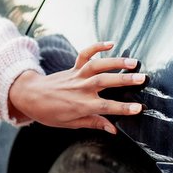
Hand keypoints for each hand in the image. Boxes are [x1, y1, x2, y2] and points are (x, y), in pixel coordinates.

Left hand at [8, 41, 144, 133]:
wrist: (29, 96)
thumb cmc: (49, 113)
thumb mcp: (69, 124)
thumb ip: (92, 123)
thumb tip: (113, 129)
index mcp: (80, 105)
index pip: (105, 107)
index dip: (122, 108)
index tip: (138, 108)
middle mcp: (80, 89)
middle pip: (104, 82)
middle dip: (124, 80)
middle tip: (142, 79)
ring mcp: (76, 76)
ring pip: (97, 66)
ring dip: (115, 62)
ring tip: (133, 62)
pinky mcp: (73, 68)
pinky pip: (84, 55)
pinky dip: (96, 47)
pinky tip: (110, 43)